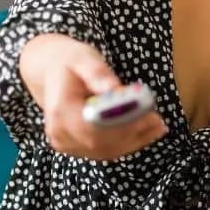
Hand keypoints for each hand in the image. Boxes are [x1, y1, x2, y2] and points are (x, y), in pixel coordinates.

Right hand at [20, 35, 167, 159]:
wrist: (51, 74)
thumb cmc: (70, 63)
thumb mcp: (83, 58)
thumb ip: (98, 74)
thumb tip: (115, 89)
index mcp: (59, 110)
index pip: (92, 128)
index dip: (121, 124)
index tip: (145, 112)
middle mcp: (60, 133)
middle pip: (102, 143)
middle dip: (133, 132)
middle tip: (157, 119)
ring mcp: (68, 145)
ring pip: (108, 150)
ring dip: (136, 139)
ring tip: (157, 125)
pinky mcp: (79, 149)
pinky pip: (108, 151)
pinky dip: (130, 142)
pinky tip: (148, 131)